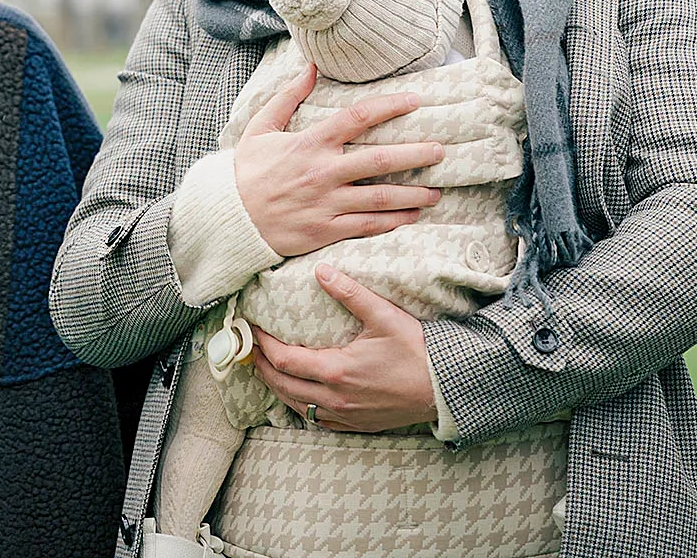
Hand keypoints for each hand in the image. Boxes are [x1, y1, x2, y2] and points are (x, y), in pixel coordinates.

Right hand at [234, 63, 443, 256]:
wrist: (228, 218)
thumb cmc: (245, 171)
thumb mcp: (260, 128)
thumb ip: (287, 97)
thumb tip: (310, 66)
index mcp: (309, 143)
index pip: (357, 118)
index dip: (390, 107)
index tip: (416, 101)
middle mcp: (322, 172)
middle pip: (380, 160)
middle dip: (416, 154)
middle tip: (441, 151)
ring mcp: (326, 203)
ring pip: (380, 197)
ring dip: (413, 194)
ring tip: (436, 191)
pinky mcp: (326, 230)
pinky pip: (367, 226)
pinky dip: (393, 221)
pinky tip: (412, 216)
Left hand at [250, 265, 436, 432]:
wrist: (447, 387)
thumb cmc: (417, 351)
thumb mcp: (384, 316)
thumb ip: (350, 292)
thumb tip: (321, 270)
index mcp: (336, 370)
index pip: (284, 359)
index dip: (263, 345)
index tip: (253, 330)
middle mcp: (336, 398)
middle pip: (282, 385)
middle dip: (261, 366)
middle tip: (249, 349)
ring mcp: (345, 415)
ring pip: (297, 406)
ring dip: (277, 387)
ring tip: (265, 369)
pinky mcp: (357, 425)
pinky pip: (317, 420)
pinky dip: (300, 406)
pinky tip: (298, 395)